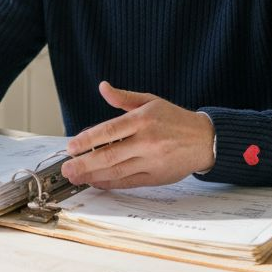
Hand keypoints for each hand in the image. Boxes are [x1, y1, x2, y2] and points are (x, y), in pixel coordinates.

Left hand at [61, 81, 215, 188]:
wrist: (205, 140)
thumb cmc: (175, 119)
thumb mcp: (151, 101)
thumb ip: (124, 97)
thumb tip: (103, 88)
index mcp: (143, 119)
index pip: (109, 131)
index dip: (87, 140)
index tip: (71, 147)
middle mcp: (147, 141)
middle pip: (109, 155)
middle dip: (84, 164)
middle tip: (66, 169)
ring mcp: (151, 160)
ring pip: (116, 171)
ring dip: (93, 176)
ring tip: (76, 177)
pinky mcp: (156, 177)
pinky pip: (128, 182)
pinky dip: (110, 183)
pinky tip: (96, 181)